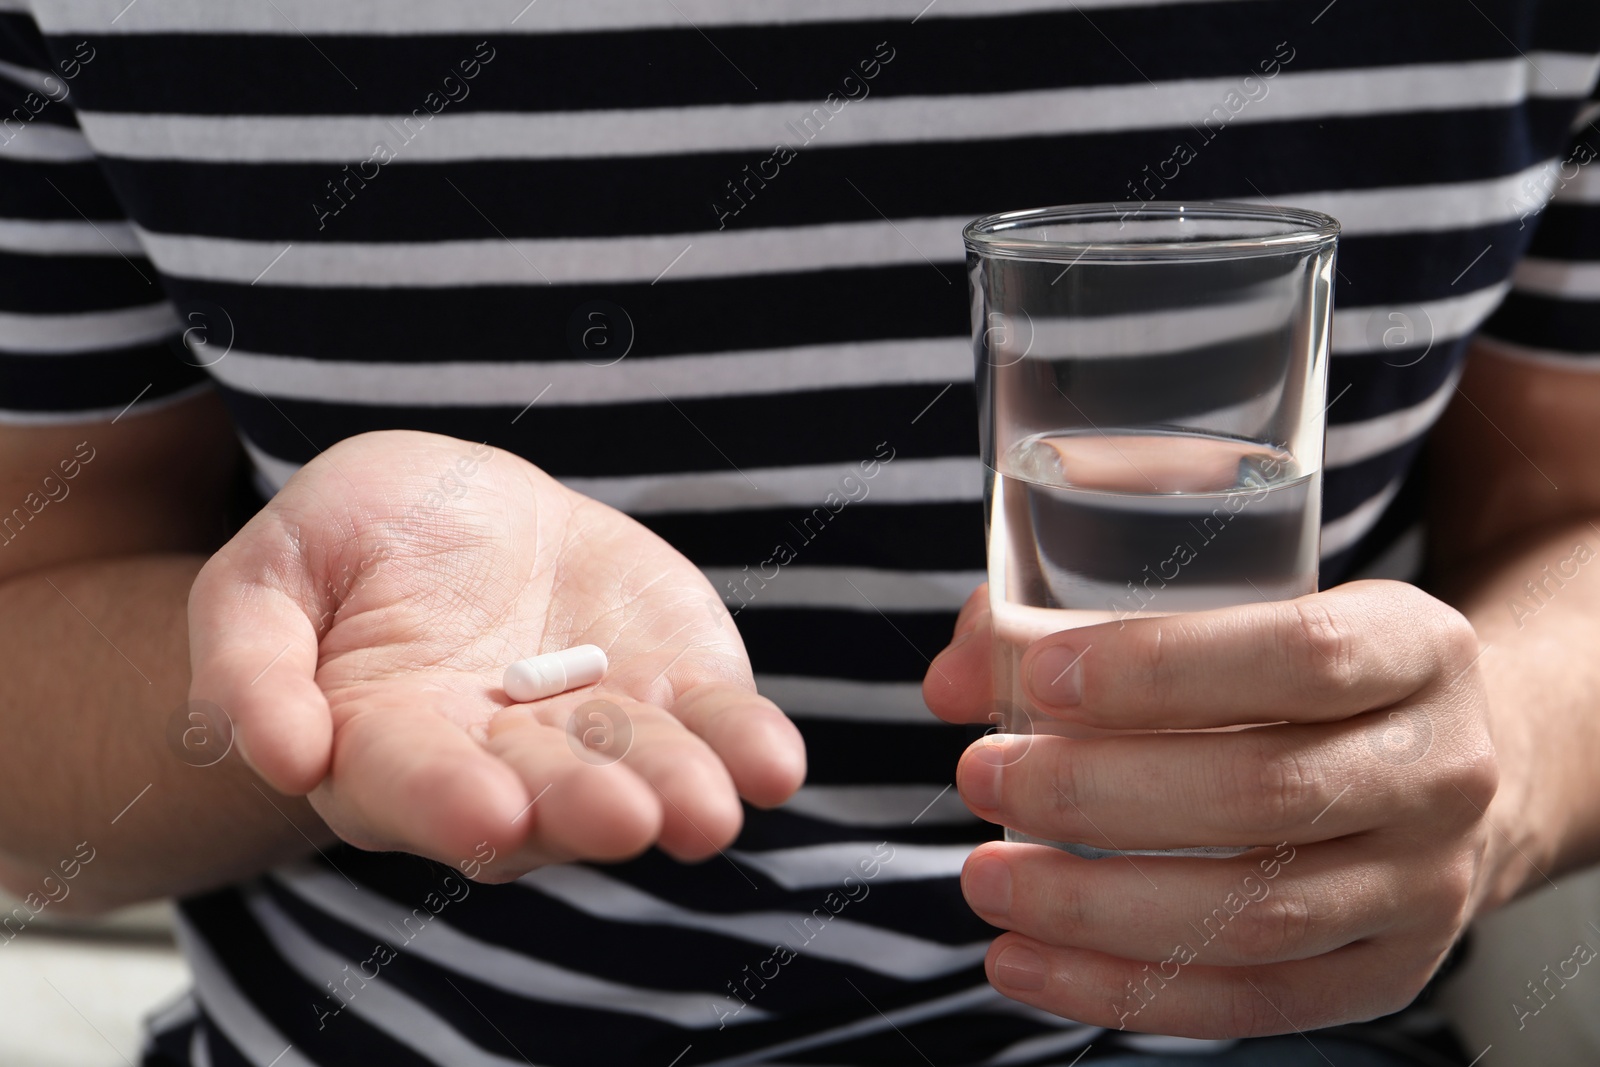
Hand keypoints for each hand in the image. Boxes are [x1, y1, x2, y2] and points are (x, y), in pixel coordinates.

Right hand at [189, 430, 803, 878]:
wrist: (463, 509)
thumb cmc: (350, 542)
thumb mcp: (268, 575)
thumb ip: (251, 664)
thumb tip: (282, 755)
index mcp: (386, 748)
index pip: (413, 786)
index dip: (447, 801)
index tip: (490, 814)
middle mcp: (499, 763)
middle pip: (540, 797)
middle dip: (580, 810)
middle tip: (620, 818)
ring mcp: (595, 731)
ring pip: (639, 773)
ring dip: (677, 793)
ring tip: (710, 810)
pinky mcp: (672, 688)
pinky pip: (714, 723)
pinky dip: (745, 745)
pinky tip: (773, 765)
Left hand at [923, 581, 1500, 1037]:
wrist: (1442, 762)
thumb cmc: (1297, 671)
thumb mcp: (1236, 605)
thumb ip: (1082, 617)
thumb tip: (956, 680)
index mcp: (1417, 647)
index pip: (1302, 655)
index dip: (1162, 670)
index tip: (1039, 679)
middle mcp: (1442, 770)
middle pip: (1265, 795)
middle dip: (1096, 792)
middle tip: (984, 775)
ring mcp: (1428, 886)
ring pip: (1254, 915)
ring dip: (1094, 907)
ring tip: (985, 878)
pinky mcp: (1388, 974)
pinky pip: (1250, 1002)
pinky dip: (1123, 990)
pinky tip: (1024, 963)